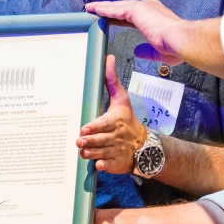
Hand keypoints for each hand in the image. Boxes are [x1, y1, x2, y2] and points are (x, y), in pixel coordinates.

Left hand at [77, 55, 145, 174]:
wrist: (144, 145)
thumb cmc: (127, 119)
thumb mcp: (121, 99)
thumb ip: (111, 80)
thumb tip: (107, 57)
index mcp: (117, 119)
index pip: (105, 123)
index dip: (95, 127)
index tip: (84, 129)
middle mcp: (117, 136)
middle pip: (101, 139)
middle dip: (90, 141)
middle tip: (79, 142)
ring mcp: (117, 150)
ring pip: (102, 152)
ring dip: (91, 153)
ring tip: (82, 152)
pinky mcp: (116, 163)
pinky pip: (108, 165)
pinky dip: (103, 166)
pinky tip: (97, 166)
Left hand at [85, 0, 190, 65]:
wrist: (180, 40)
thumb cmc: (175, 47)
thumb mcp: (159, 51)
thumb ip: (147, 51)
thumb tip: (137, 51)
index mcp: (155, 16)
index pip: (132, 15)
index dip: (120, 17)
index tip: (110, 19)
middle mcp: (149, 8)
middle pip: (123, 7)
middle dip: (109, 9)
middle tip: (96, 10)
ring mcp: (143, 7)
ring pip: (117, 6)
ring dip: (103, 7)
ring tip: (90, 9)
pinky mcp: (137, 10)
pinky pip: (116, 9)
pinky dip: (104, 9)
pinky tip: (95, 10)